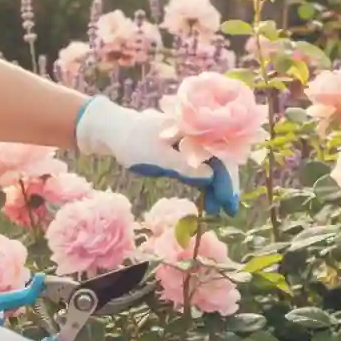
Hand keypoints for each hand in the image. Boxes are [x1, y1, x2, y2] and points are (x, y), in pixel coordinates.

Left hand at [75, 96, 238, 216]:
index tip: (229, 203)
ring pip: (208, 166)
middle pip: (218, 161)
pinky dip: (201, 182)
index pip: (220, 156)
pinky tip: (206, 198)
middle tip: (228, 210)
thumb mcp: (159, 157)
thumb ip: (185, 167)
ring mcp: (188, 144)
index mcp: (194, 131)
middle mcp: (195, 136)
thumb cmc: (134, 141)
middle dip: (224, 185)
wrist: (112, 131)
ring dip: (213, 186)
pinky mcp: (179, 152)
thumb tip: (211, 177)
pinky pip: (197, 168)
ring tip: (215, 209)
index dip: (227, 180)